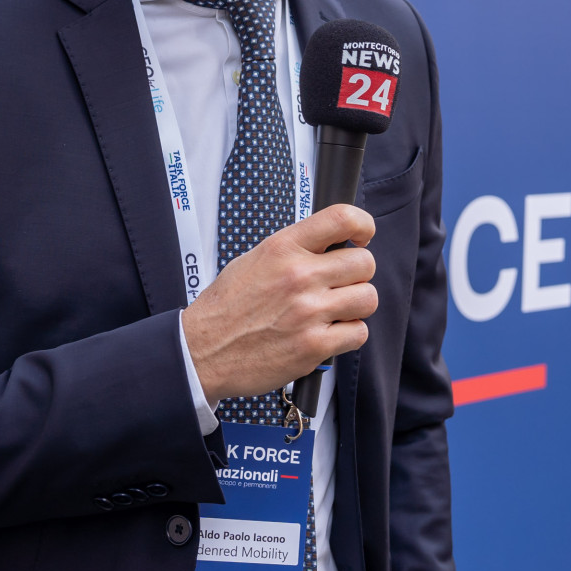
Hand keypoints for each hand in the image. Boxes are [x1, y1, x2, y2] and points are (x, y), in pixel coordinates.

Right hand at [183, 205, 377, 402]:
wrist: (203, 351)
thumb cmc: (227, 308)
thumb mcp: (254, 260)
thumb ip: (294, 250)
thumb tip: (330, 245)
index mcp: (283, 248)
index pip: (342, 219)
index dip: (362, 225)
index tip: (361, 237)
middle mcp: (299, 276)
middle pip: (365, 263)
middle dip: (357, 275)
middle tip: (340, 285)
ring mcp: (308, 312)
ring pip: (367, 298)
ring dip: (355, 306)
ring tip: (334, 311)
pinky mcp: (314, 346)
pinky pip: (358, 333)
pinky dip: (348, 335)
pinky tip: (328, 333)